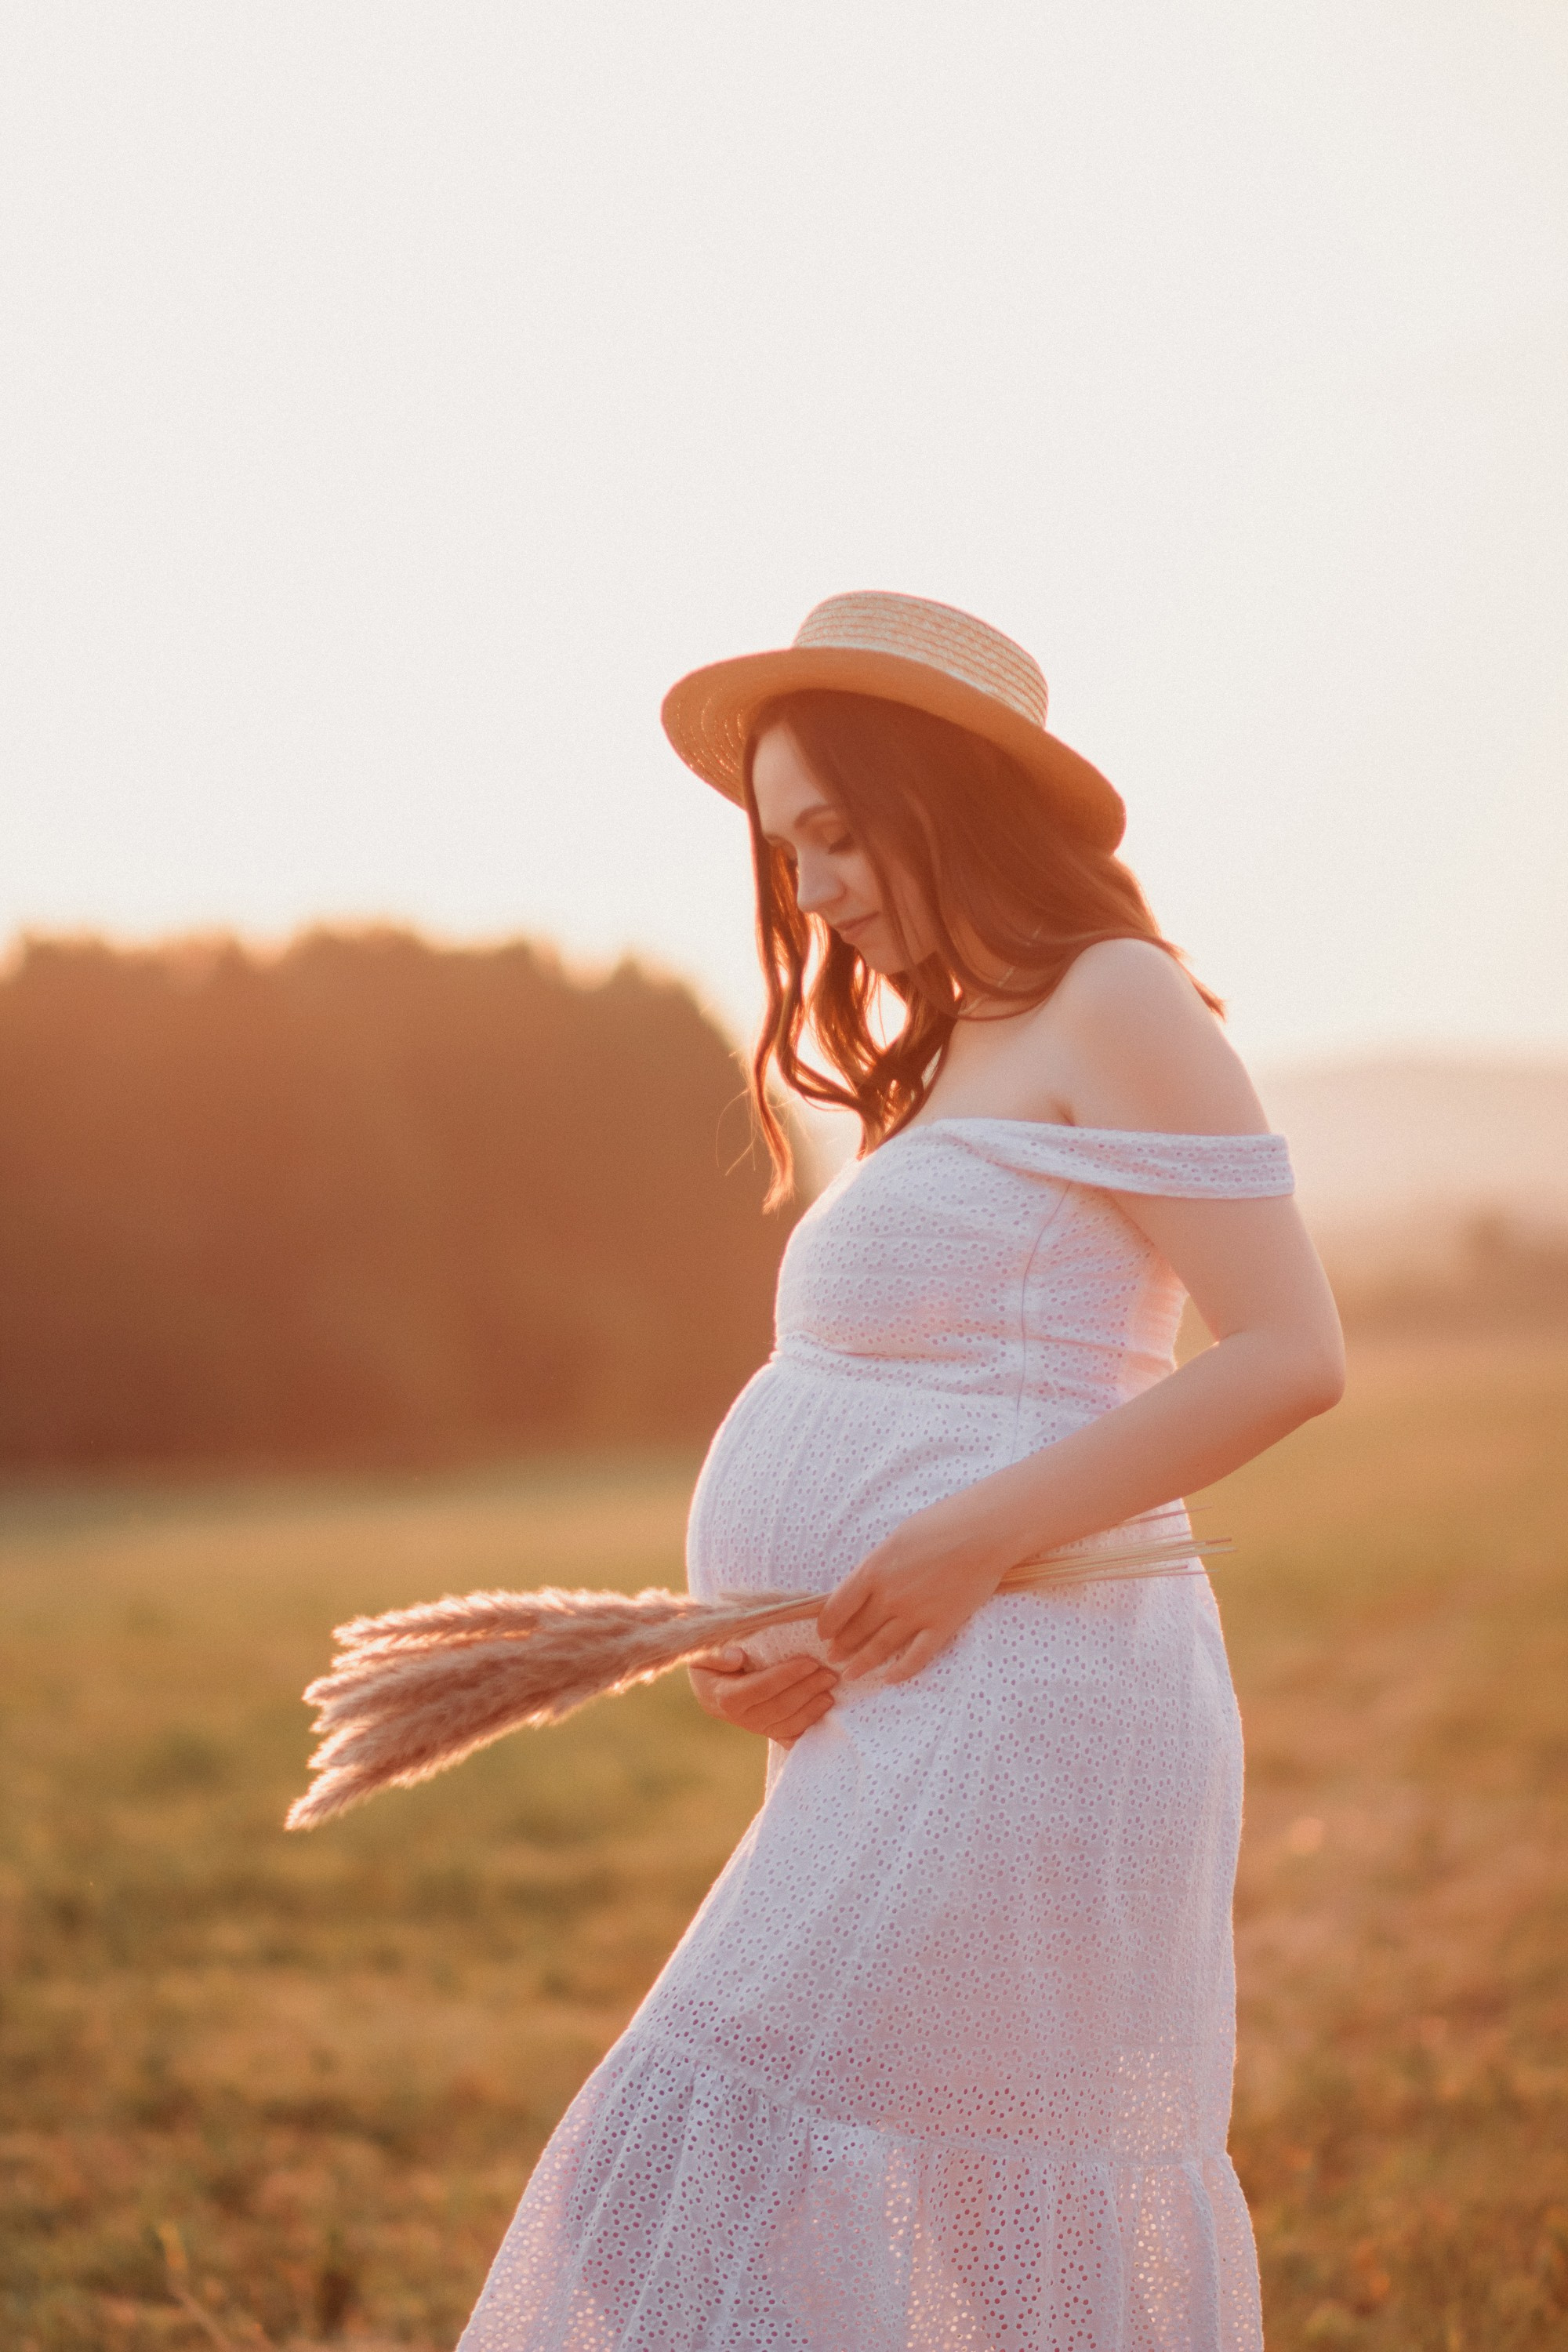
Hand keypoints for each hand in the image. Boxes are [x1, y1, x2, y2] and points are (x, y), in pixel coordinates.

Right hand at [686, 1645, 838, 1743]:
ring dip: (811, 1708)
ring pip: (785, 1723)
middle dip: (806, 1690)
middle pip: (777, 1707)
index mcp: (722, 1695)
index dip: (785, 1677)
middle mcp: (738, 1717)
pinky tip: (823, 1711)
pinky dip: (807, 1725)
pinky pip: (787, 1734)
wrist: (707, 1682)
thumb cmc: (708, 1660)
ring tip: (830, 1691)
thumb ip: (715, 1654)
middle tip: (830, 1674)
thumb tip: (736, 1657)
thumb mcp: (701, 1651)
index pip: (758, 1688)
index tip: (810, 1662)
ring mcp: (752, 1727)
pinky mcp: (764, 1730)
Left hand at [817, 1504, 1007, 1684]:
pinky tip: (890, 1679)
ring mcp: (915, 1614)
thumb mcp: (897, 1539)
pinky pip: (916, 1656)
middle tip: (834, 1656)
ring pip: (881, 1647)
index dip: (827, 1624)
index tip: (824, 1633)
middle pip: (857, 1629)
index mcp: (873, 1570)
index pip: (837, 1607)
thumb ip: (879, 1565)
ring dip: (863, 1663)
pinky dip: (901, 1671)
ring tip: (851, 1674)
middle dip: (843, 1645)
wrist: (982, 1532)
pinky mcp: (941, 1626)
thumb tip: (866, 1584)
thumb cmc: (940, 1525)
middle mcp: (889, 1597)